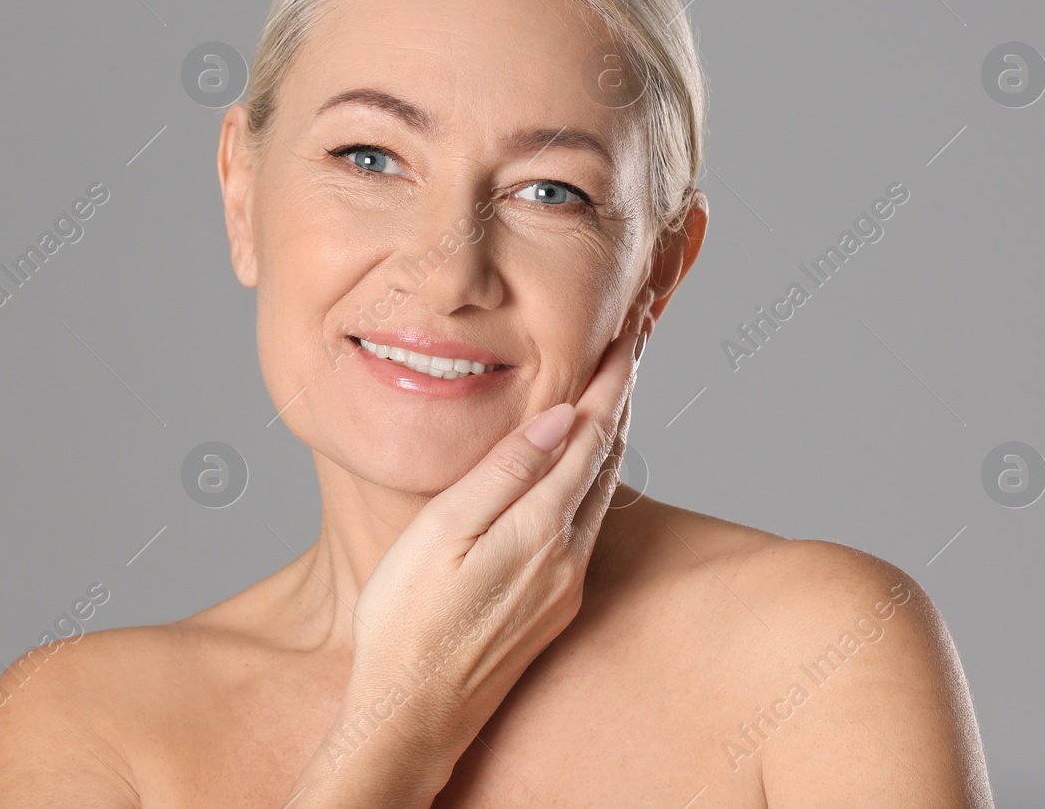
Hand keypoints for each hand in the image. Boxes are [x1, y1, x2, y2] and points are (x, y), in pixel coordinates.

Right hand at [342, 326, 645, 779]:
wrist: (413, 717)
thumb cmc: (407, 621)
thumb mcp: (442, 533)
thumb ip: (504, 473)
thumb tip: (560, 418)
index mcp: (540, 528)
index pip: (591, 433)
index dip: (613, 377)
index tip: (631, 329)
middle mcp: (567, 555)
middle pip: (610, 456)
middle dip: (623, 394)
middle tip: (638, 338)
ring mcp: (565, 584)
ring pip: (603, 490)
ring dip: (614, 433)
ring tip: (619, 387)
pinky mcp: (554, 605)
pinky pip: (588, 521)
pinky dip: (596, 476)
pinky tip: (586, 467)